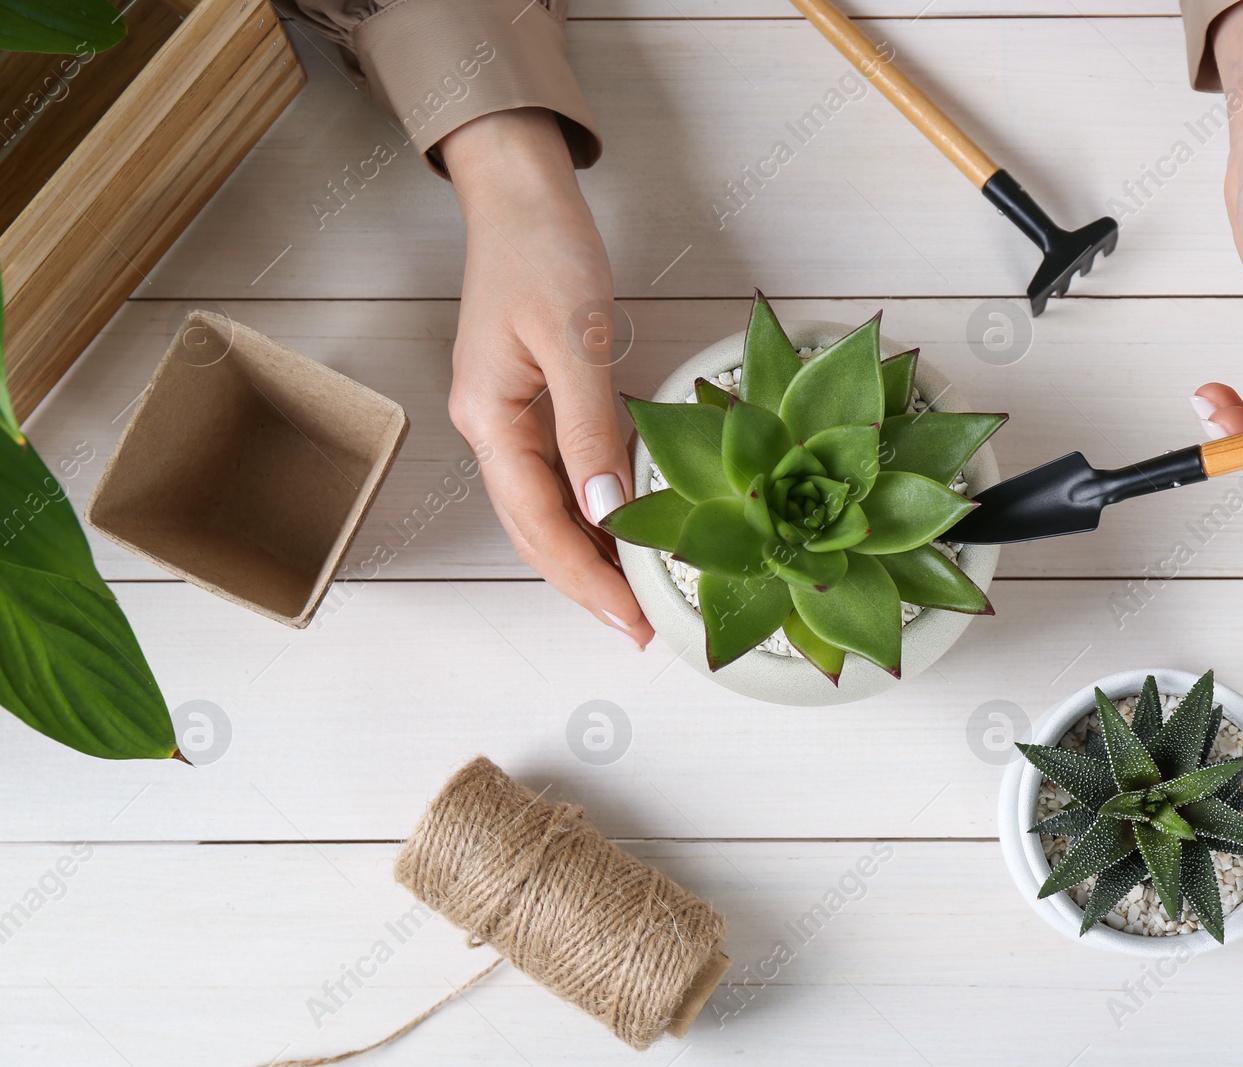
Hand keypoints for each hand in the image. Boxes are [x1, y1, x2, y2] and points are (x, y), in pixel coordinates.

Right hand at [440, 108, 652, 647]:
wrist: (519, 195)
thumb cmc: (543, 251)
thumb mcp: (574, 339)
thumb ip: (589, 428)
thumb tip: (606, 511)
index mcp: (490, 421)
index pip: (540, 526)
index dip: (586, 580)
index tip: (630, 621)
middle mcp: (490, 430)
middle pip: (536, 532)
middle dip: (585, 584)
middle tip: (638, 628)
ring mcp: (507, 419)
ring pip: (545, 510)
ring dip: (588, 555)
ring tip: (635, 594)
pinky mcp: (530, 403)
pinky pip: (559, 475)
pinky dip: (591, 509)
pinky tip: (625, 526)